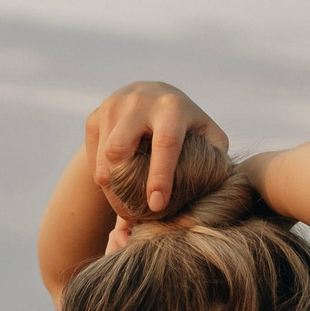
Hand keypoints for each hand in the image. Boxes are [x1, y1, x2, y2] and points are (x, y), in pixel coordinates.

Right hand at [86, 82, 229, 215]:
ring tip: (126, 209)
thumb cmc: (184, 124)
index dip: (160, 176)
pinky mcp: (94, 118)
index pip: (165, 143)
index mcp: (171, 107)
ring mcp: (112, 107)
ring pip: (104, 160)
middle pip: (120, 149)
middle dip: (125, 187)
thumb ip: (215, 156)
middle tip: (135, 215)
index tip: (156, 206)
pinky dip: (104, 181)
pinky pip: (94, 160)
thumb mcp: (206, 133)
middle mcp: (138, 102)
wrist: (148, 94)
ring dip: (113, 191)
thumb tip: (215, 188)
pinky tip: (118, 190)